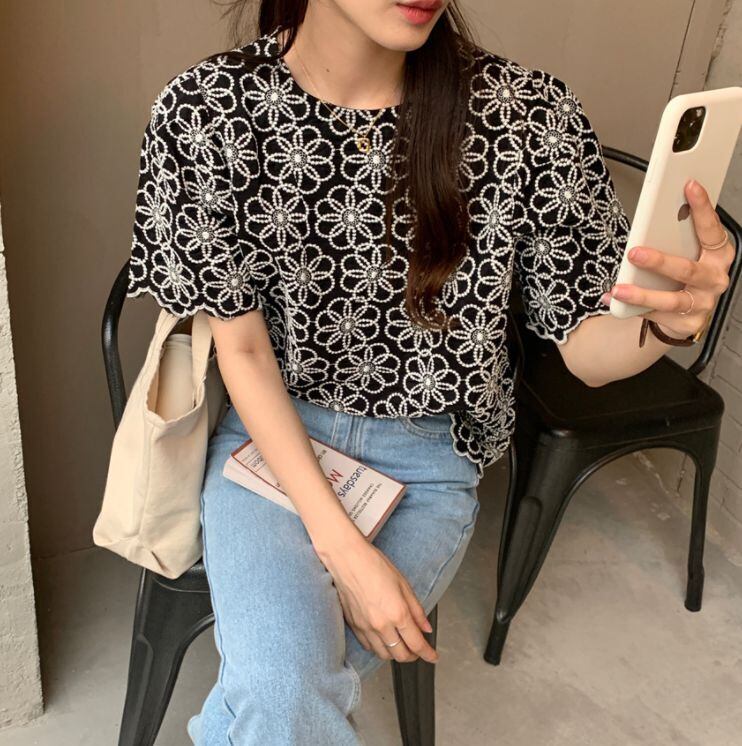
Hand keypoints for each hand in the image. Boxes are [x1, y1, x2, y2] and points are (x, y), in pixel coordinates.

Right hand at [318, 535, 438, 664]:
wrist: (346, 559)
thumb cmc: (374, 565)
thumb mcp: (403, 584)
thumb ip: (416, 609)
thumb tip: (425, 627)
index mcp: (397, 613)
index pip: (416, 644)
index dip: (428, 654)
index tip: (433, 656)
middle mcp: (381, 625)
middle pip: (400, 655)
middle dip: (413, 656)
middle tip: (418, 650)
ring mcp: (365, 628)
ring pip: (384, 655)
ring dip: (396, 654)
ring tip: (402, 646)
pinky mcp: (354, 626)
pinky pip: (368, 647)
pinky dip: (379, 648)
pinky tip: (384, 640)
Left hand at [600, 179, 734, 338]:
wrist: (684, 313)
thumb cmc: (682, 275)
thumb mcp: (685, 252)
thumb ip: (676, 237)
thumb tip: (654, 213)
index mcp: (718, 254)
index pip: (712, 229)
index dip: (702, 208)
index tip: (689, 186)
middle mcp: (714, 279)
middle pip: (687, 270)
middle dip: (659, 261)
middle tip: (634, 252)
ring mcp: (702, 303)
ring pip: (670, 299)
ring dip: (641, 294)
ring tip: (618, 288)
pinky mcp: (686, 323)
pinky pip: (655, 315)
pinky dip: (631, 307)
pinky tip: (612, 300)